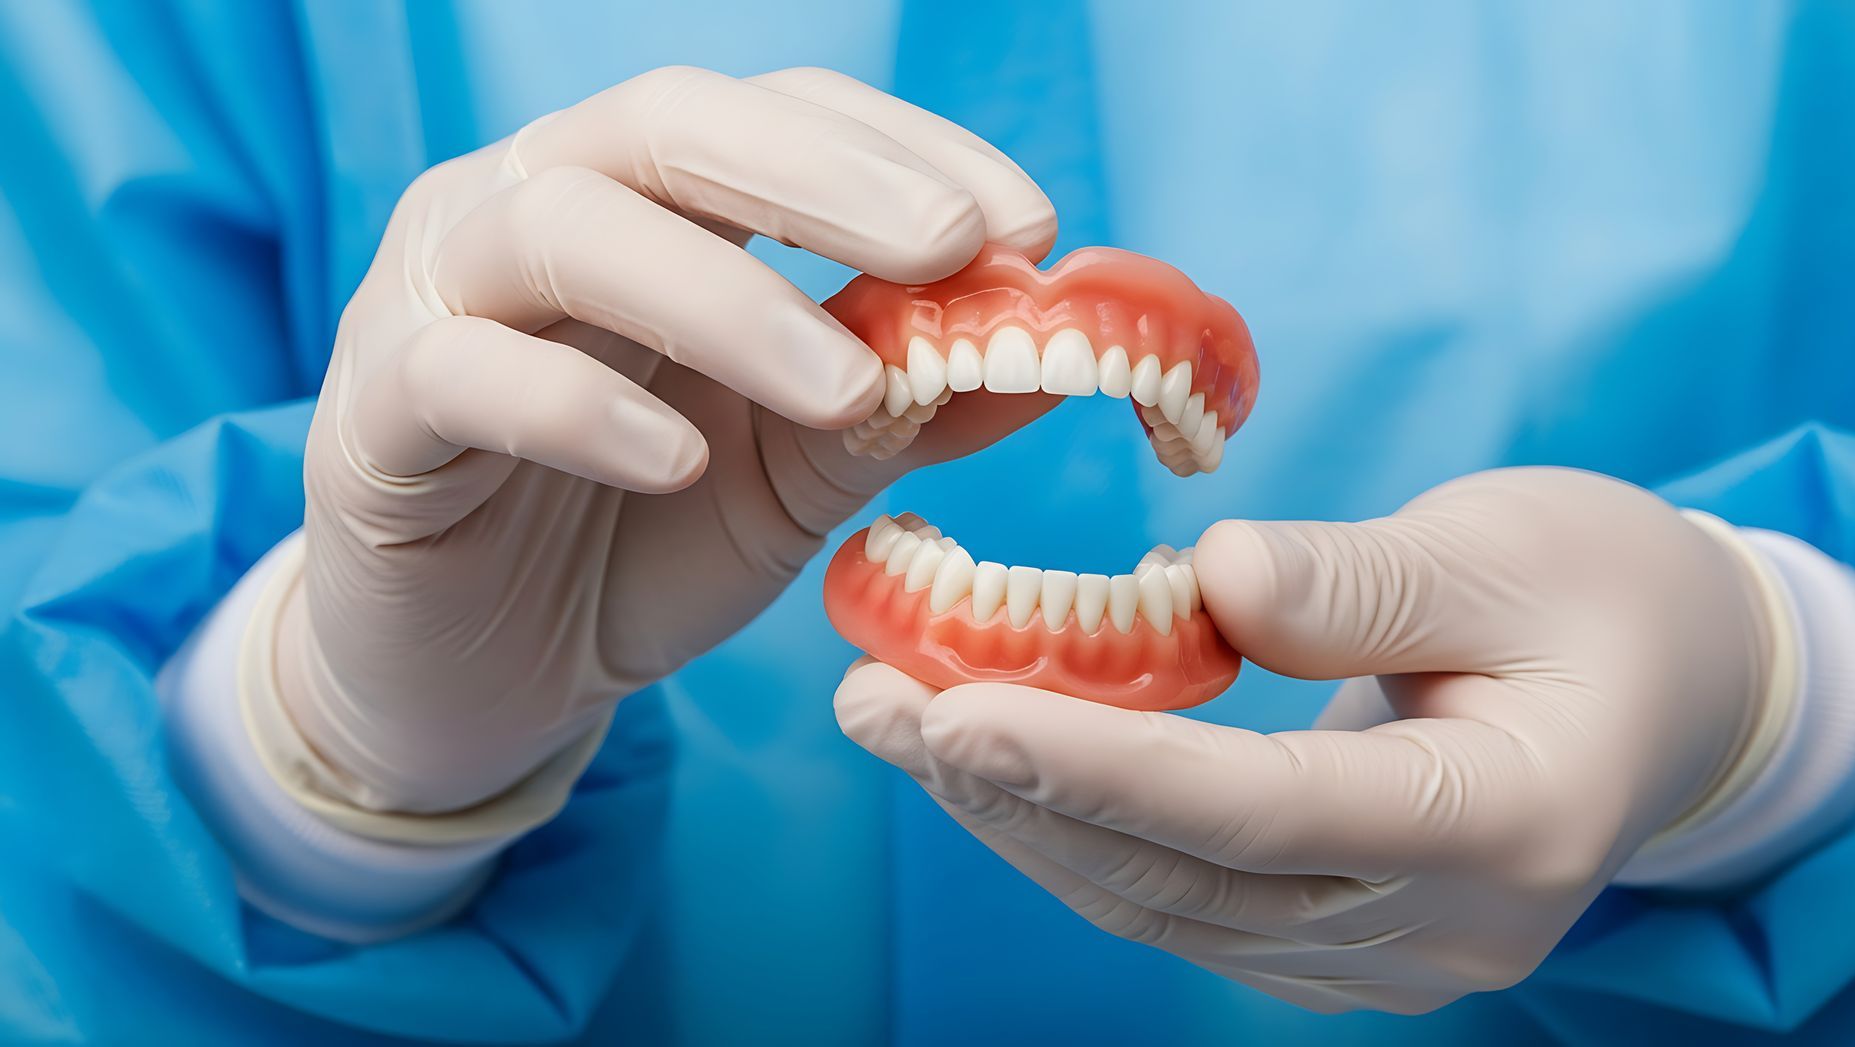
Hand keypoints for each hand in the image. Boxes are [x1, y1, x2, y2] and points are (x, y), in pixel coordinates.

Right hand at [281, 66, 1056, 819]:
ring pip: (561, 226)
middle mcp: (533, 210)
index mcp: (646, 205)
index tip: (1028, 226)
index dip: (904, 151)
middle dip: (825, 178)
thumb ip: (900, 412)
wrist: (482, 680)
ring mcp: (437, 300)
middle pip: (666, 125)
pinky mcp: (372, 417)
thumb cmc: (639, 545)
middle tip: (956, 248)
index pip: (776, 119)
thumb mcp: (797, 478)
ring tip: (845, 389)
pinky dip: (581, 409)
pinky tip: (677, 460)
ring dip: (725, 298)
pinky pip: (463, 375)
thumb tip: (1047, 359)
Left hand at [835, 467, 1779, 1013]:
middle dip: (1016, 793)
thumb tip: (1202, 583)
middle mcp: (1441, 926)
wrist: (1675, 686)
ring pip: (1165, 906)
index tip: (958, 711)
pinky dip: (1079, 828)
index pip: (1265, 812)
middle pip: (1187, 879)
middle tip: (876, 702)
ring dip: (1020, 815)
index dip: (1103, 768)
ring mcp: (1387, 955)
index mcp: (1507, 823)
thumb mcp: (1508, 548)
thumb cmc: (1605, 594)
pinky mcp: (1337, 942)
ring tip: (897, 719)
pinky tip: (991, 758)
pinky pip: (1183, 899)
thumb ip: (1356, 582)